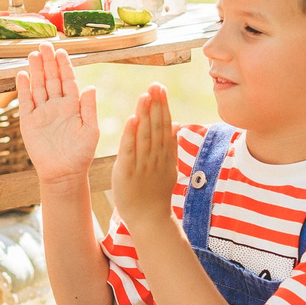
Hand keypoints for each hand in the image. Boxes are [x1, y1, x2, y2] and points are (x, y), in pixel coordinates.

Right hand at [12, 43, 98, 184]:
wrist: (63, 173)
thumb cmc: (81, 154)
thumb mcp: (90, 131)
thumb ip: (89, 108)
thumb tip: (90, 87)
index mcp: (73, 105)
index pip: (68, 80)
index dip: (64, 66)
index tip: (61, 51)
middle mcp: (57, 105)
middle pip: (51, 79)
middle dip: (48, 62)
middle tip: (45, 44)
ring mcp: (42, 112)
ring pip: (38, 86)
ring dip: (36, 70)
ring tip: (33, 54)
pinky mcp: (29, 122)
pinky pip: (26, 101)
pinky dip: (24, 88)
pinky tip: (23, 74)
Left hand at [111, 83, 176, 236]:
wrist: (149, 219)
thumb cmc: (156, 193)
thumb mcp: (168, 168)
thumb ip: (171, 145)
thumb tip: (177, 123)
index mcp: (165, 154)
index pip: (164, 125)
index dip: (163, 106)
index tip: (160, 88)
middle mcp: (156, 157)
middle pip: (157, 127)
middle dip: (156, 105)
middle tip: (155, 85)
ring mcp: (143, 165)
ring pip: (145, 135)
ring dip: (145, 114)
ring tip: (145, 96)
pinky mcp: (128, 172)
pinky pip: (130, 151)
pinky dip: (131, 135)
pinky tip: (132, 119)